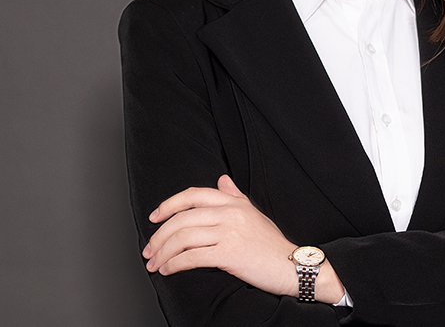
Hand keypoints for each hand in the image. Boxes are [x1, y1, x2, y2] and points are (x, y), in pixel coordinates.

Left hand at [142, 175, 296, 296]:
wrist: (289, 264)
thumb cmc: (270, 243)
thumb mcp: (253, 213)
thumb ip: (235, 196)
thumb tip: (222, 179)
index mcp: (234, 202)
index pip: (194, 195)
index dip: (169, 204)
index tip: (154, 217)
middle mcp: (231, 213)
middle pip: (183, 218)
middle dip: (159, 235)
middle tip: (149, 249)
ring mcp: (230, 232)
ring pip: (184, 237)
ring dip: (163, 252)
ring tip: (155, 263)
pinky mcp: (229, 254)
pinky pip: (193, 257)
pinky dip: (175, 264)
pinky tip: (169, 270)